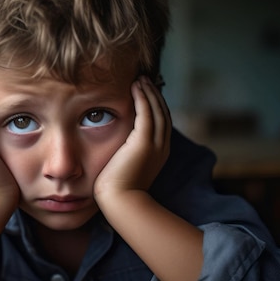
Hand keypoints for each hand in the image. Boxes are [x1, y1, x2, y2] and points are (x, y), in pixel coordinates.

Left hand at [94, 76, 170, 198]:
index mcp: (159, 153)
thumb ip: (125, 153)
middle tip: (145, 79)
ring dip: (149, 92)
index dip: (155, 106)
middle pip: (163, 113)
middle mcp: (161, 147)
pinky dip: (143, 97)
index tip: (146, 92)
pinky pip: (146, 113)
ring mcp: (155, 144)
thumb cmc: (117, 190)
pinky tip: (136, 86)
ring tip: (141, 79)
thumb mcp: (125, 166)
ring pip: (157, 110)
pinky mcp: (144, 142)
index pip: (160, 123)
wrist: (120, 202)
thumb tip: (116, 147)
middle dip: (155, 95)